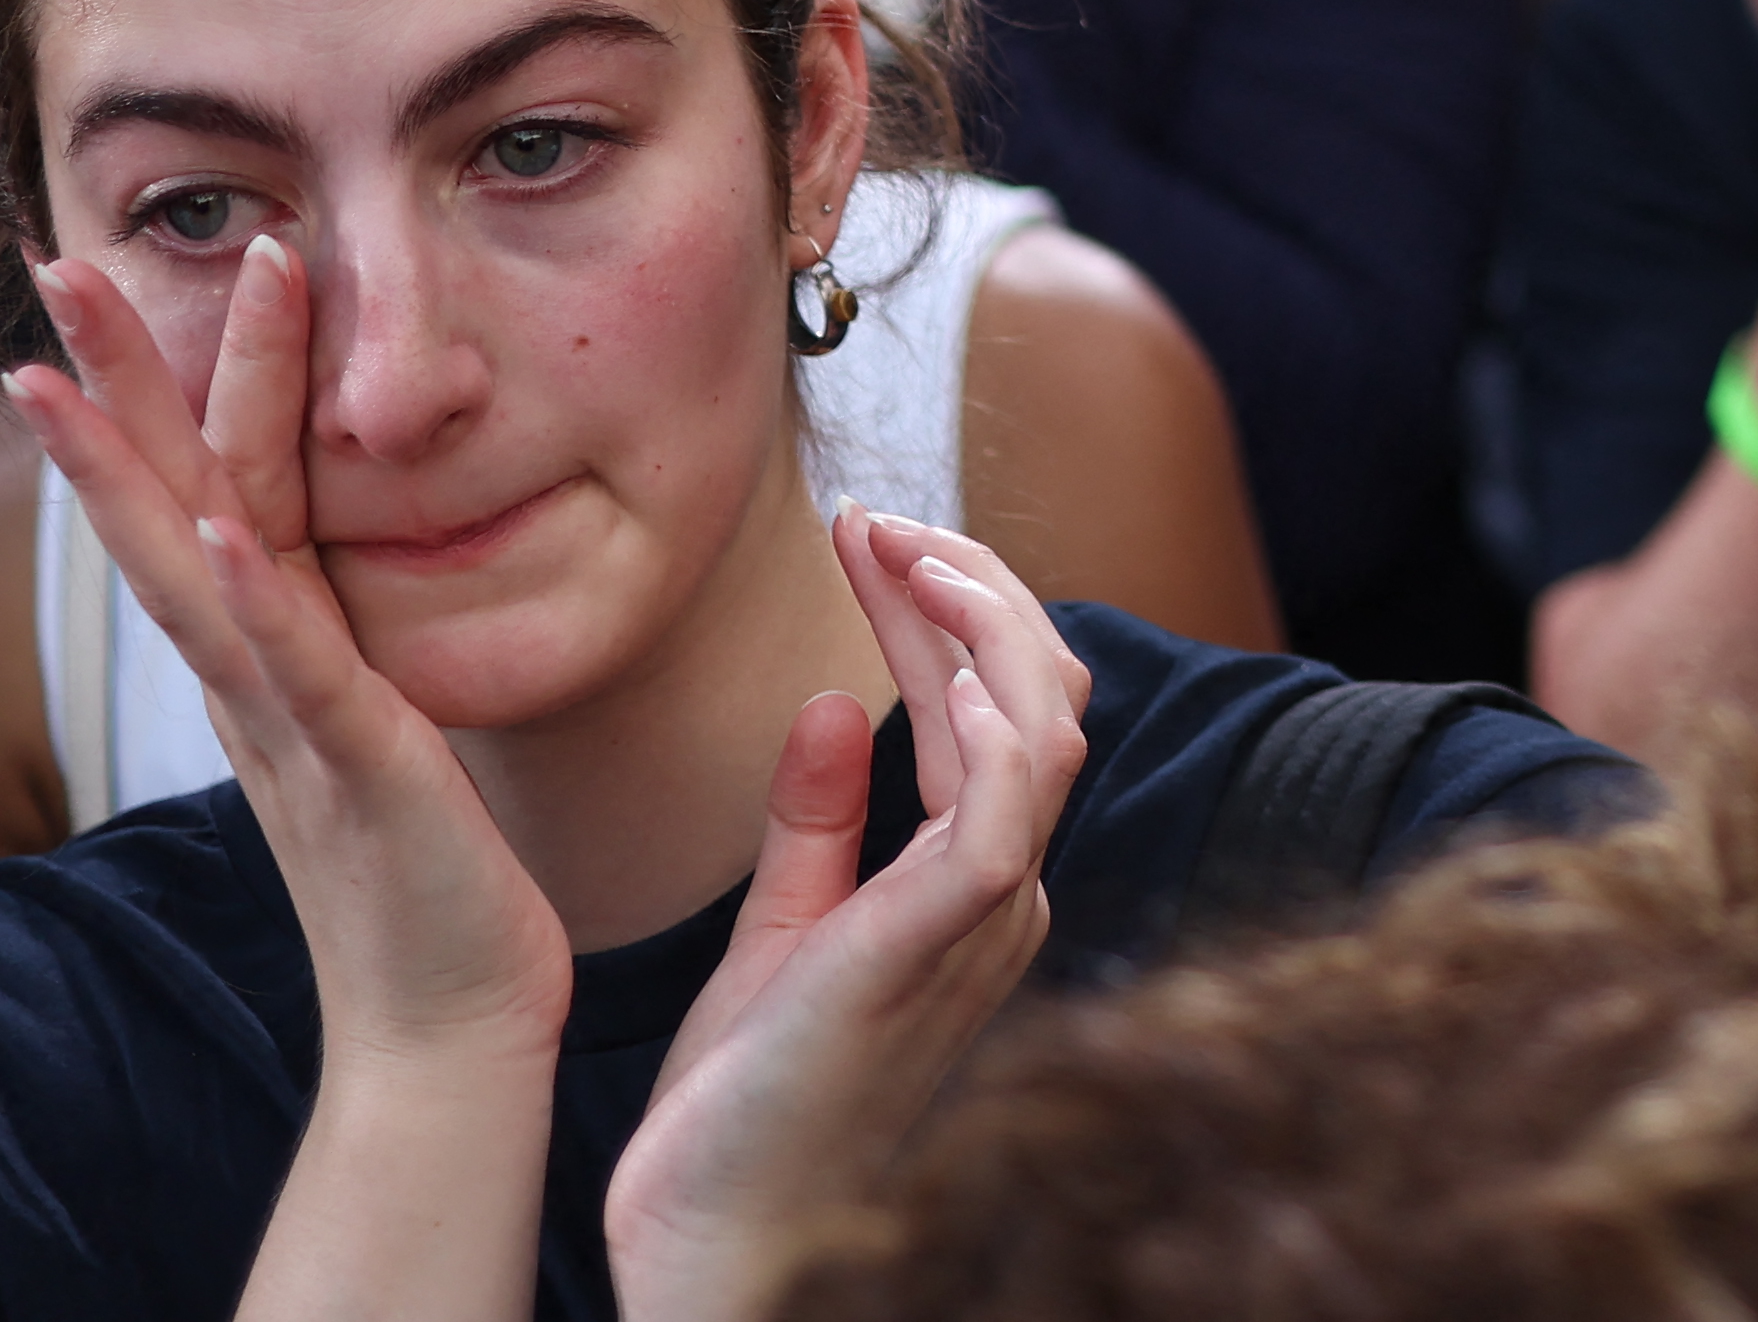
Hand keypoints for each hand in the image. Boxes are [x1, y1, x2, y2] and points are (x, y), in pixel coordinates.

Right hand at [11, 241, 570, 1064]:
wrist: (447, 1025)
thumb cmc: (425, 875)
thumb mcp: (370, 718)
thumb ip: (336, 634)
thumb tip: (314, 558)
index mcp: (264, 652)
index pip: (195, 487)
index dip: (149, 386)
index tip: (101, 280)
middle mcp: (251, 675)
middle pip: (161, 499)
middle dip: (109, 379)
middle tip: (51, 259)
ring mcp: (287, 718)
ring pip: (197, 561)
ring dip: (142, 454)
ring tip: (72, 357)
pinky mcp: (355, 765)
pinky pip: (292, 664)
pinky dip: (246, 590)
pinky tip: (217, 518)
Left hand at [603, 508, 1090, 1321]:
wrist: (715, 1235)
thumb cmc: (741, 1110)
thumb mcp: (776, 934)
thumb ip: (814, 823)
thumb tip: (824, 705)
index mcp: (971, 888)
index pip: (988, 709)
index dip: (937, 610)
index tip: (863, 536)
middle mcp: (1004, 894)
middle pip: (1036, 694)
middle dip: (965, 587)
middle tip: (874, 521)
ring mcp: (987, 918)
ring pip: (1042, 724)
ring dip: (978, 617)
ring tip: (899, 549)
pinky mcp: (943, 940)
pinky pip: (1009, 805)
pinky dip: (993, 714)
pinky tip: (939, 647)